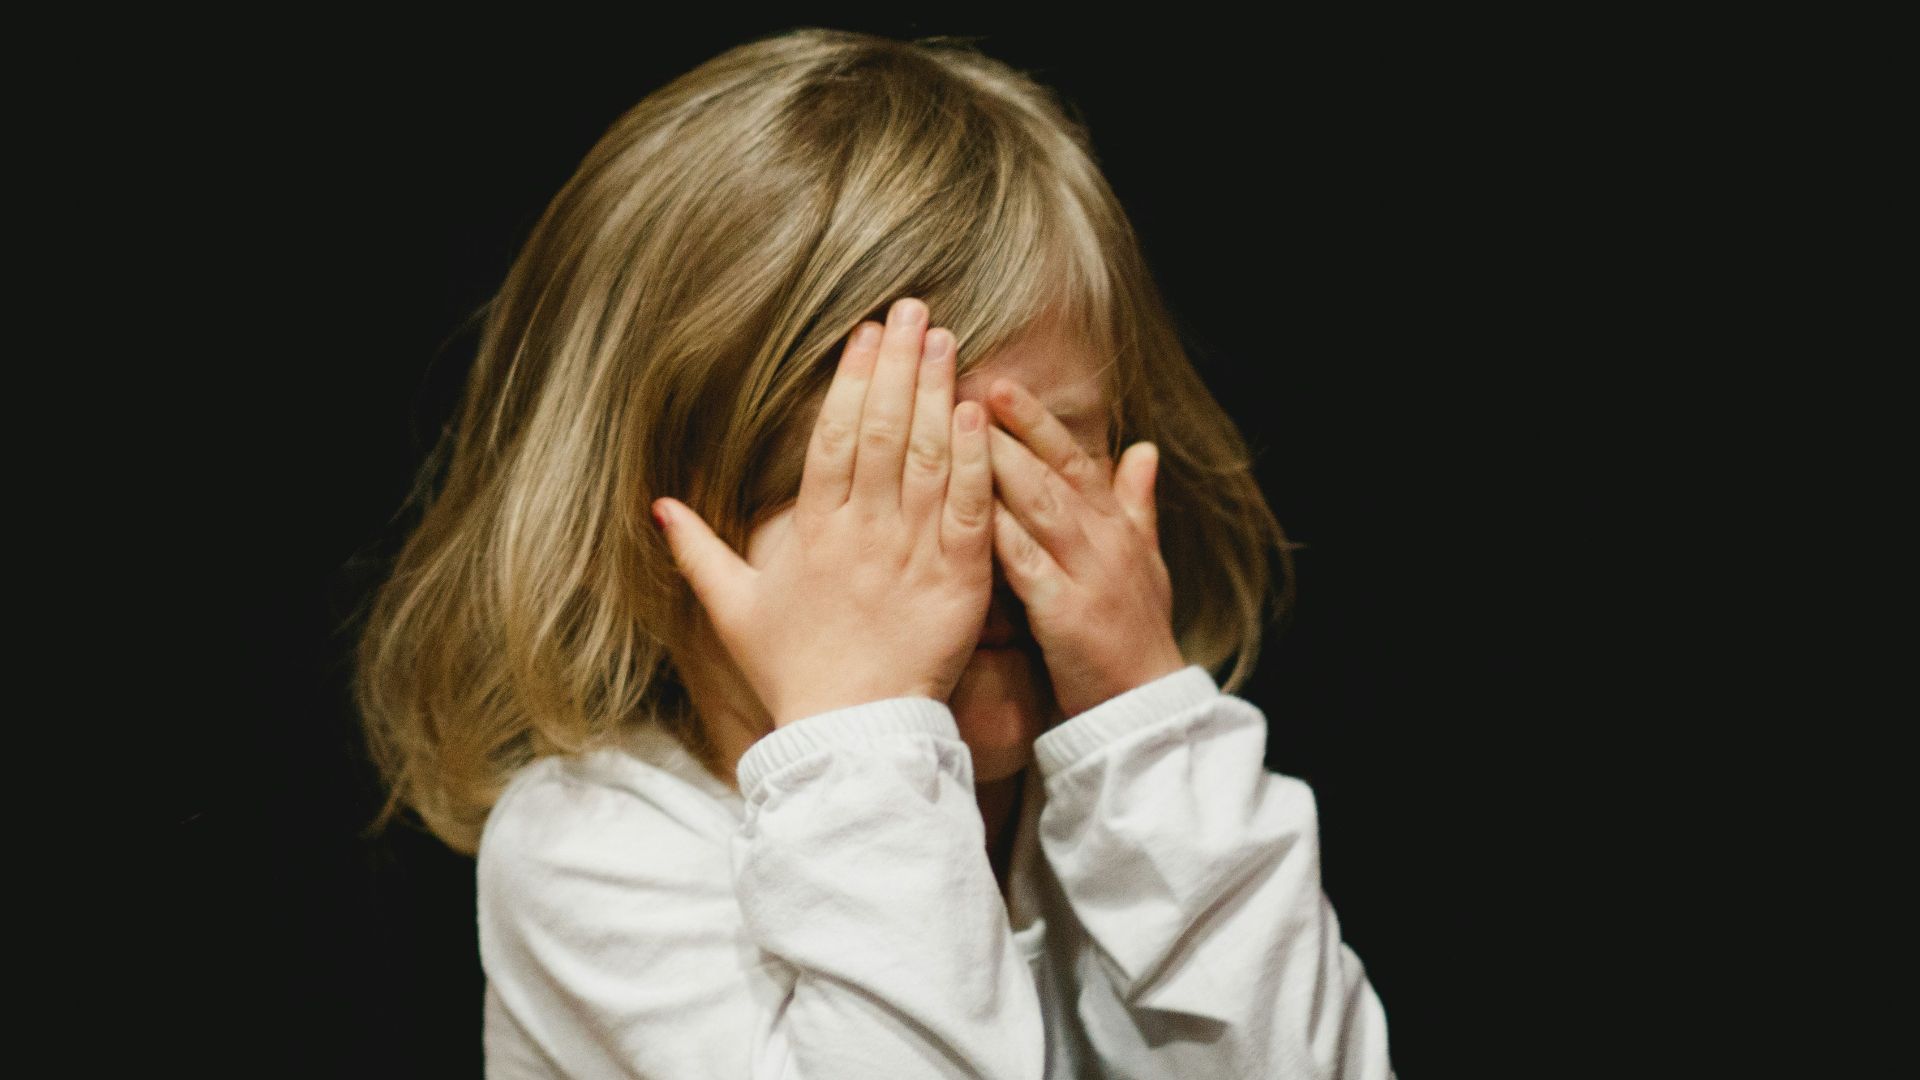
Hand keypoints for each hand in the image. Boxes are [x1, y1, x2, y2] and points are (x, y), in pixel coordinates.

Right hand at [652, 297, 995, 727]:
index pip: (834, 438)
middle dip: (899, 365)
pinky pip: (968, 508)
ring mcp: (911, 554)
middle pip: (883, 431)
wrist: (850, 735)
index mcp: (812, 532)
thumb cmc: (793, 674)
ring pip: (927, 458)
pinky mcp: (957, 581)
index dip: (851, 380)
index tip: (866, 333)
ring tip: (947, 341)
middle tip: (916, 310)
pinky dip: (974, 459)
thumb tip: (659, 506)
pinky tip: (978, 412)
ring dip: (938, 393)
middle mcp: (862, 533)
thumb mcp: (734, 611)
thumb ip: (699, 552)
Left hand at [983, 378, 1184, 718]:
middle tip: (962, 386)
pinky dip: (998, 534)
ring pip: (1039, 505)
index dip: (1035, 420)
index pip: (1072, 458)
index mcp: (1115, 526)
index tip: (998, 383)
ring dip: (998, 464)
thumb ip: (1137, 503)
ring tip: (956, 429)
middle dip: (1007, 428)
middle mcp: (1104, 540)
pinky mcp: (1066, 613)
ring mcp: (1087, 574)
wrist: (1145, 708)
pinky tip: (964, 510)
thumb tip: (1145, 448)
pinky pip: (1026, 564)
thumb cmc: (1136, 635)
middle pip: (1051, 471)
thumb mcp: (1146, 562)